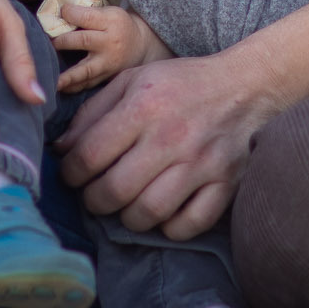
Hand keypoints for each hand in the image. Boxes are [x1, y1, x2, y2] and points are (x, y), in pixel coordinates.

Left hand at [54, 3, 173, 92]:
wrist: (140, 45)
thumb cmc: (119, 26)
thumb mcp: (109, 13)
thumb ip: (87, 14)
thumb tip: (57, 14)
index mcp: (111, 21)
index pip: (86, 17)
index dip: (68, 14)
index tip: (58, 12)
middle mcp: (110, 43)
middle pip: (83, 40)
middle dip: (62, 41)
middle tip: (47, 42)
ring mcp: (108, 63)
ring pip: (86, 70)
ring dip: (67, 76)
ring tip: (53, 81)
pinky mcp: (106, 78)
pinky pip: (88, 84)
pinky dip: (73, 87)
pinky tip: (60, 88)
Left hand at [55, 52, 279, 238]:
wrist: (247, 86)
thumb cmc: (183, 83)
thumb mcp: (134, 80)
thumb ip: (93, 112)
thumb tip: (61, 150)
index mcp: (144, 106)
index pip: (89, 156)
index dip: (71, 174)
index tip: (73, 175)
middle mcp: (171, 137)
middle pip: (113, 191)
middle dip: (94, 200)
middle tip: (95, 195)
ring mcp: (201, 164)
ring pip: (147, 214)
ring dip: (128, 217)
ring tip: (127, 204)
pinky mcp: (225, 184)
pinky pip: (187, 225)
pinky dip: (169, 227)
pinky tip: (163, 211)